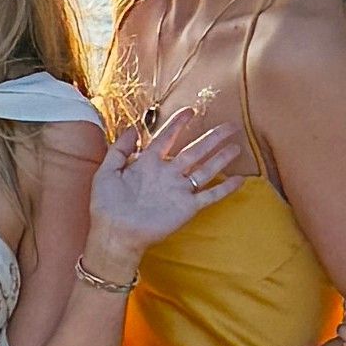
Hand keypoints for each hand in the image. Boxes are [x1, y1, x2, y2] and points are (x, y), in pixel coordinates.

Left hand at [83, 106, 244, 279]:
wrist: (115, 234)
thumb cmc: (106, 205)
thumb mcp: (106, 171)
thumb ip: (119, 149)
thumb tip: (132, 127)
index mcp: (148, 163)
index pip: (167, 137)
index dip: (178, 124)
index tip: (190, 111)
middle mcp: (167, 174)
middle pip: (194, 150)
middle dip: (212, 138)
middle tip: (229, 125)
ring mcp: (179, 190)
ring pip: (205, 170)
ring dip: (221, 158)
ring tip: (237, 146)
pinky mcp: (187, 208)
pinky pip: (210, 196)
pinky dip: (225, 188)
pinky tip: (239, 179)